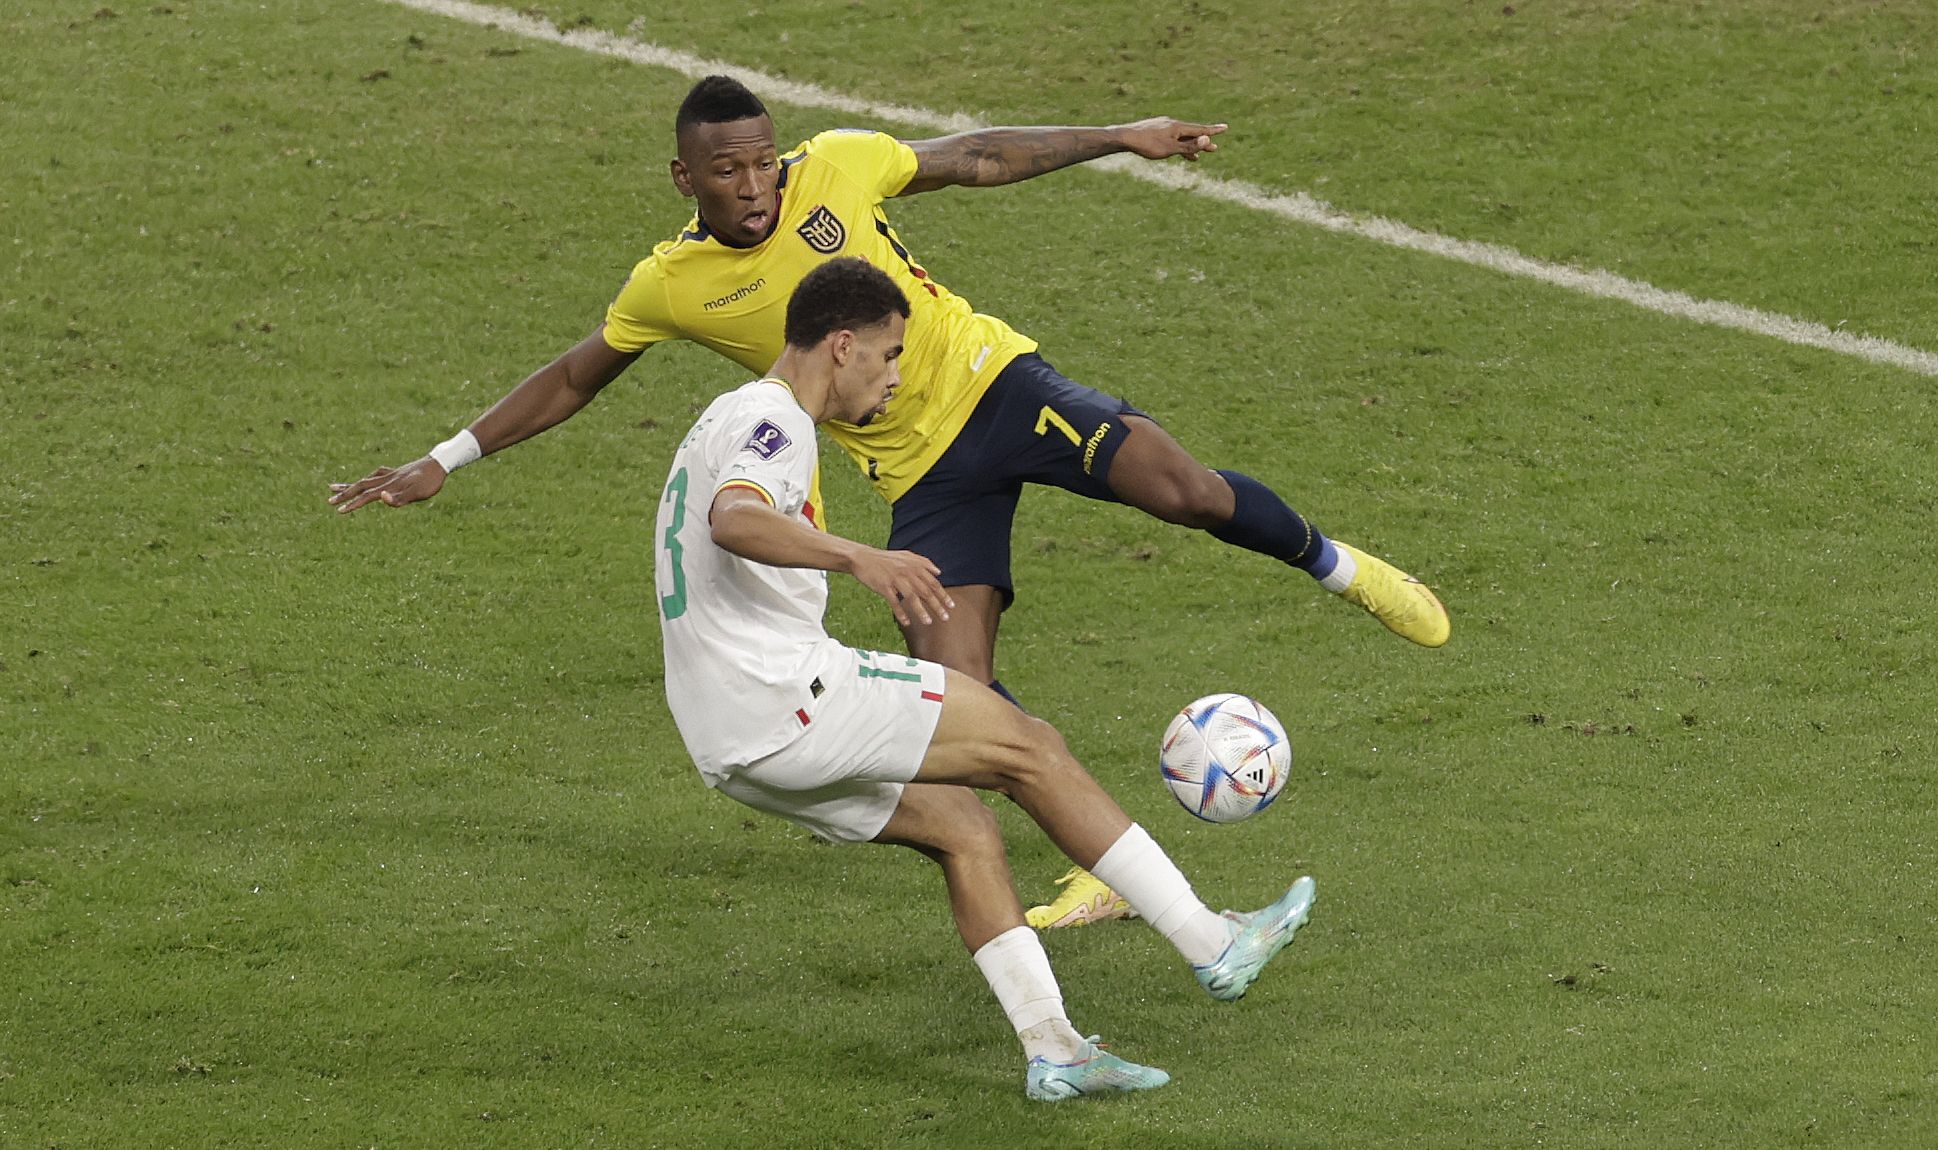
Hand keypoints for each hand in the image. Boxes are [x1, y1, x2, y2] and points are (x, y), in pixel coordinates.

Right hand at [327, 456, 446, 513]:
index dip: (353, 503)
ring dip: (351, 485)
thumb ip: (399, 497)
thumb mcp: (417, 493)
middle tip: (329, 500)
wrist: (439, 463)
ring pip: (365, 480)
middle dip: (344, 494)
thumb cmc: (429, 481)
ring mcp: (390, 474)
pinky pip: (375, 476)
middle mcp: (386, 478)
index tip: (339, 510)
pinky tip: (368, 479)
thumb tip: (381, 497)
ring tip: (335, 486)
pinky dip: (367, 479)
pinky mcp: (397, 472)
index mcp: (389, 485)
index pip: (367, 496)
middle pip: (361, 486)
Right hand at [850, 549, 954, 627]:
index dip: (943, 595)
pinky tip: (906, 622)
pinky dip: (900, 612)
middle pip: (926, 592)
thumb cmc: (886, 559)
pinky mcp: (884, 586)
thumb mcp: (907, 556)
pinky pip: (894, 602)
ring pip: (912, 597)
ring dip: (921, 611)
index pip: (933, 583)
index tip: (951, 606)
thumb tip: (939, 572)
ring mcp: (896, 579)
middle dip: (937, 606)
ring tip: (928, 622)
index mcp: (915, 566)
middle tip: (945, 618)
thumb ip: (924, 563)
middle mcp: (908, 572)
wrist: (864, 558)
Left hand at [1115, 117, 1226, 161]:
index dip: (1214, 130)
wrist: (1125, 137)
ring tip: (1197, 157)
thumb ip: (1189, 145)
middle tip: (1214, 149)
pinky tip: (1176, 151)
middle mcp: (1173, 124)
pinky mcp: (1155, 131)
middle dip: (1203, 142)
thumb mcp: (1170, 148)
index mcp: (1178, 127)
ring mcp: (1163, 127)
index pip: (1200, 129)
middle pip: (1192, 134)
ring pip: (1181, 138)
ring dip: (1189, 147)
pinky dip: (1177, 146)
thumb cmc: (1148, 144)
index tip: (1226, 127)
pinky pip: (1171, 139)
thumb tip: (1207, 140)